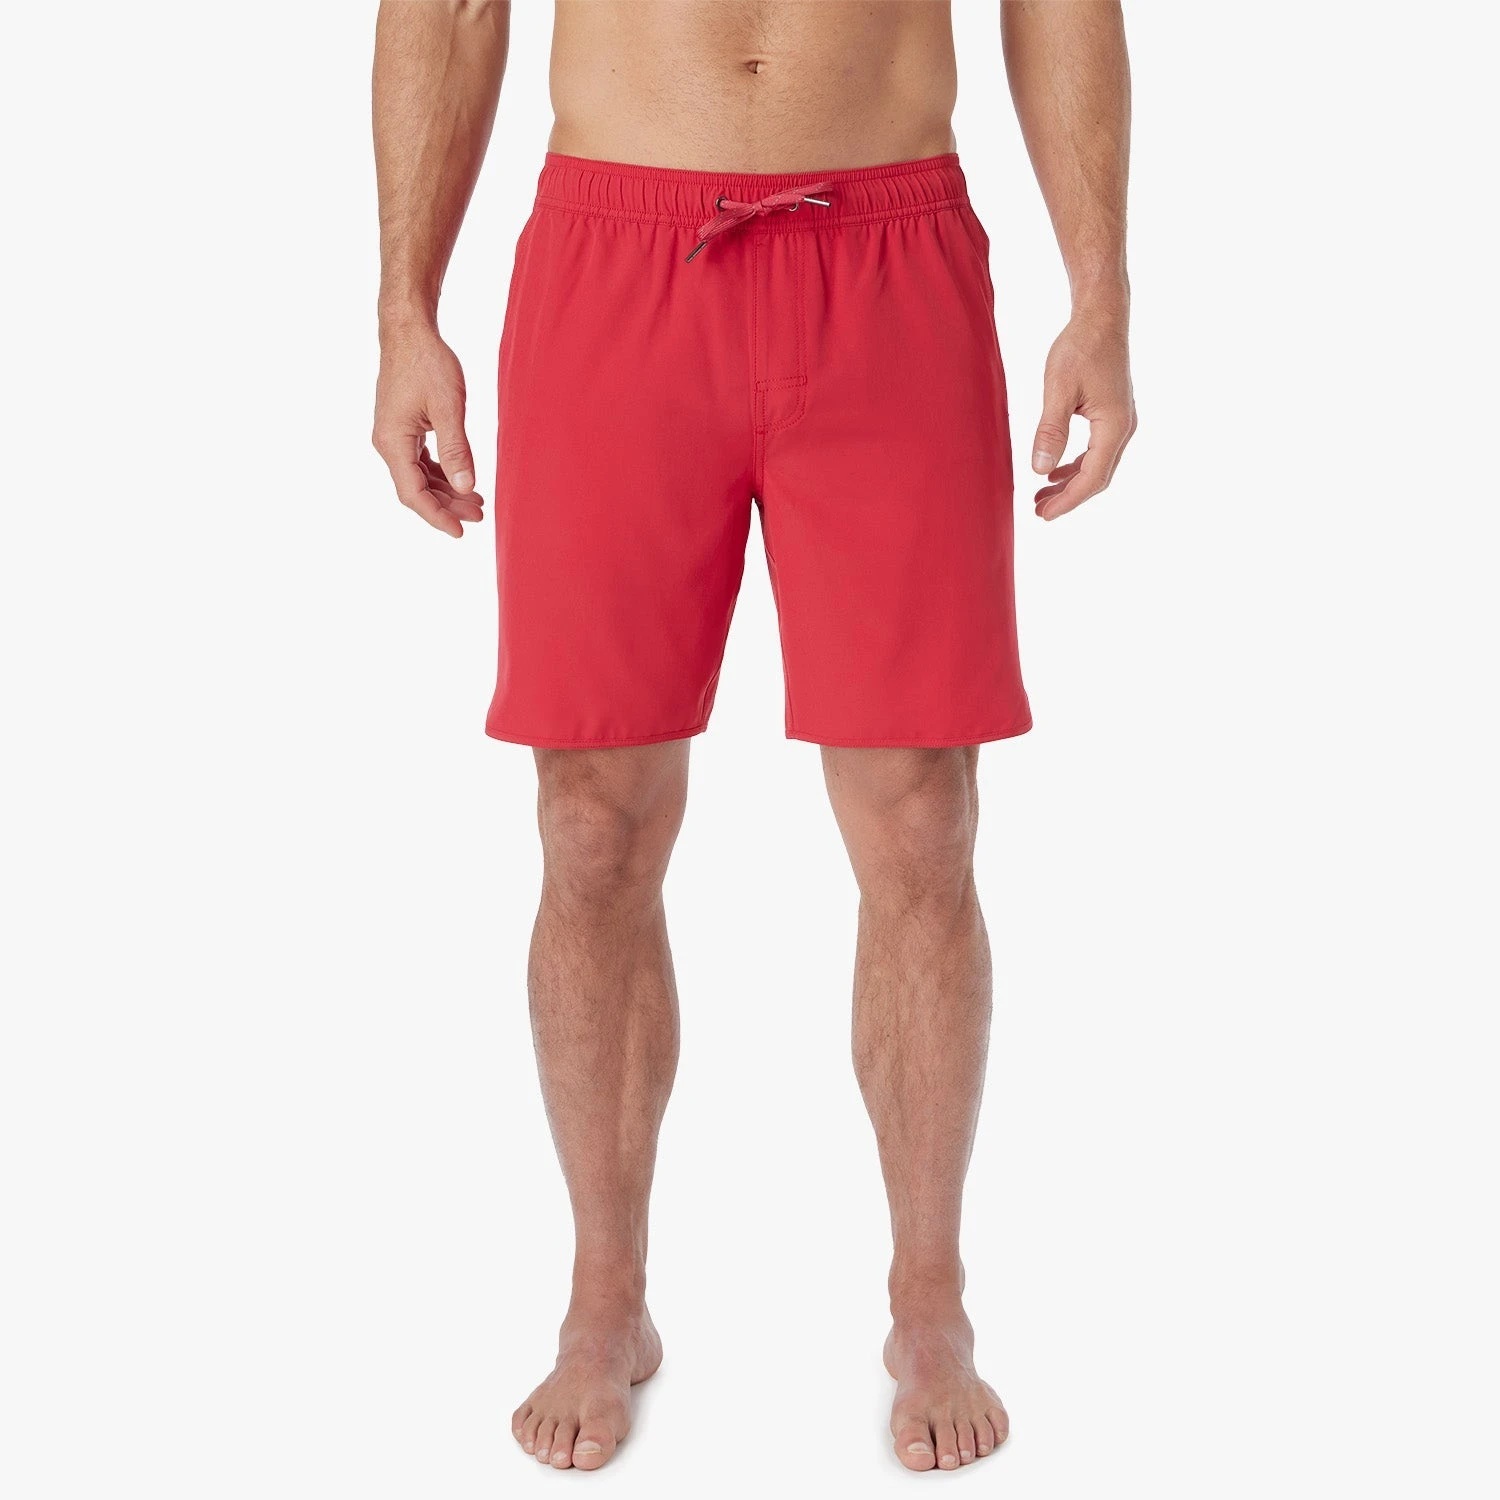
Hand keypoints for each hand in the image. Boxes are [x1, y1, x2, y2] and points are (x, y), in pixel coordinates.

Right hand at [372, 324, 483, 537]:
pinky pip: (421, 462)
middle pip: (417, 489)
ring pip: (420, 477)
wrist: (409, 331)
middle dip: (448, 506)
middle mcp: (388, 443)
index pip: (413, 494)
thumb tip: (467, 488)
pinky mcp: (403, 429)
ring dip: (447, 491)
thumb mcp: (448, 407)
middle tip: (480, 515)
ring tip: (477, 502)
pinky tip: (463, 480)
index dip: (437, 516)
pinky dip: (442, 474)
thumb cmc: (427, 362)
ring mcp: (394, 437)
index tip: (461, 532)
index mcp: (392, 442)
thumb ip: (457, 450)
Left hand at [1029, 313, 1135, 520]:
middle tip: (1038, 512)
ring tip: (1042, 496)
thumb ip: (1050, 431)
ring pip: (1097, 465)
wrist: (1101, 317)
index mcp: (1114, 427)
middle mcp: (1123, 428)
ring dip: (1070, 483)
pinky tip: (1054, 470)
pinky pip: (1096, 451)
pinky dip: (1075, 465)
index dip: (1068, 501)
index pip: (1092, 478)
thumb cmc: (1080, 348)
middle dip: (1069, 497)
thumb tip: (1040, 470)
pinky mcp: (1112, 414)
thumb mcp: (1059, 390)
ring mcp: (1120, 422)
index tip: (1044, 516)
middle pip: (1098, 477)